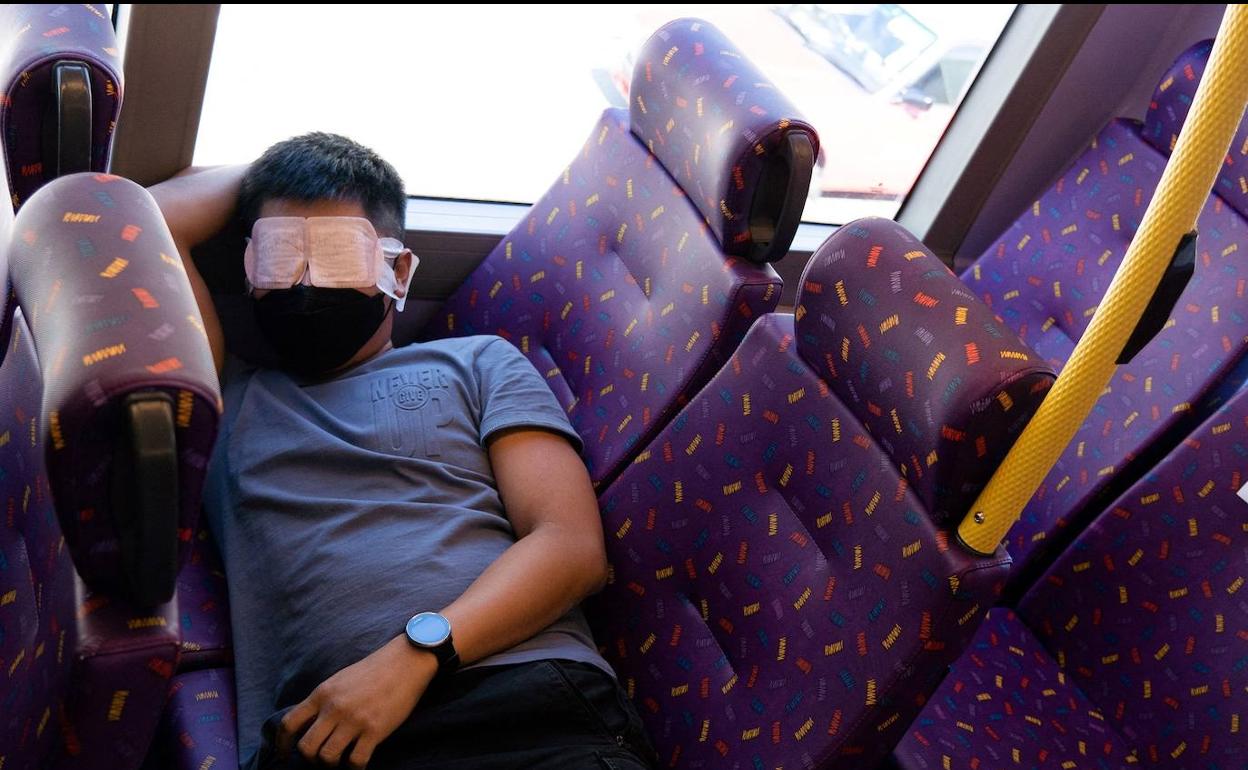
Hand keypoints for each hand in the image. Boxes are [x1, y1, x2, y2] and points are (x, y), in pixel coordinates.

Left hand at [277, 635, 437, 768]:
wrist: (406, 661)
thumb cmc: (373, 671)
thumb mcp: (339, 680)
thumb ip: (322, 701)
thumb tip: (307, 725)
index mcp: (322, 693)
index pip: (289, 724)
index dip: (282, 744)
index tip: (284, 755)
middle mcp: (334, 708)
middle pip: (306, 748)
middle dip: (310, 759)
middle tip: (321, 758)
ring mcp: (354, 720)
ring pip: (327, 758)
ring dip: (331, 764)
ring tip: (341, 758)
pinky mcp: (375, 730)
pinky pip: (355, 761)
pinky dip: (354, 767)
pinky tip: (359, 761)